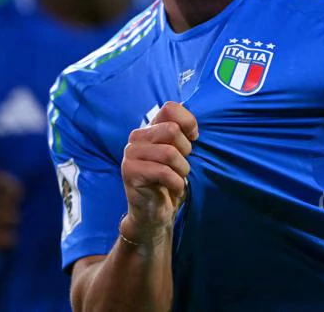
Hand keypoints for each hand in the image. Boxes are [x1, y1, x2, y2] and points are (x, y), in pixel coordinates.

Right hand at [120, 102, 197, 244]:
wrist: (154, 214)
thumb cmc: (170, 182)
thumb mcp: (180, 154)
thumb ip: (182, 135)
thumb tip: (192, 129)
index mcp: (150, 128)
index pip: (170, 108)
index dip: (188, 123)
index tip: (193, 139)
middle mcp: (137, 136)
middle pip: (172, 130)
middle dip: (185, 151)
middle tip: (180, 167)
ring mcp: (130, 153)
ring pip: (169, 152)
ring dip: (181, 170)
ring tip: (177, 178)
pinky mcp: (130, 171)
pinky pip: (163, 172)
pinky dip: (176, 183)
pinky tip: (173, 188)